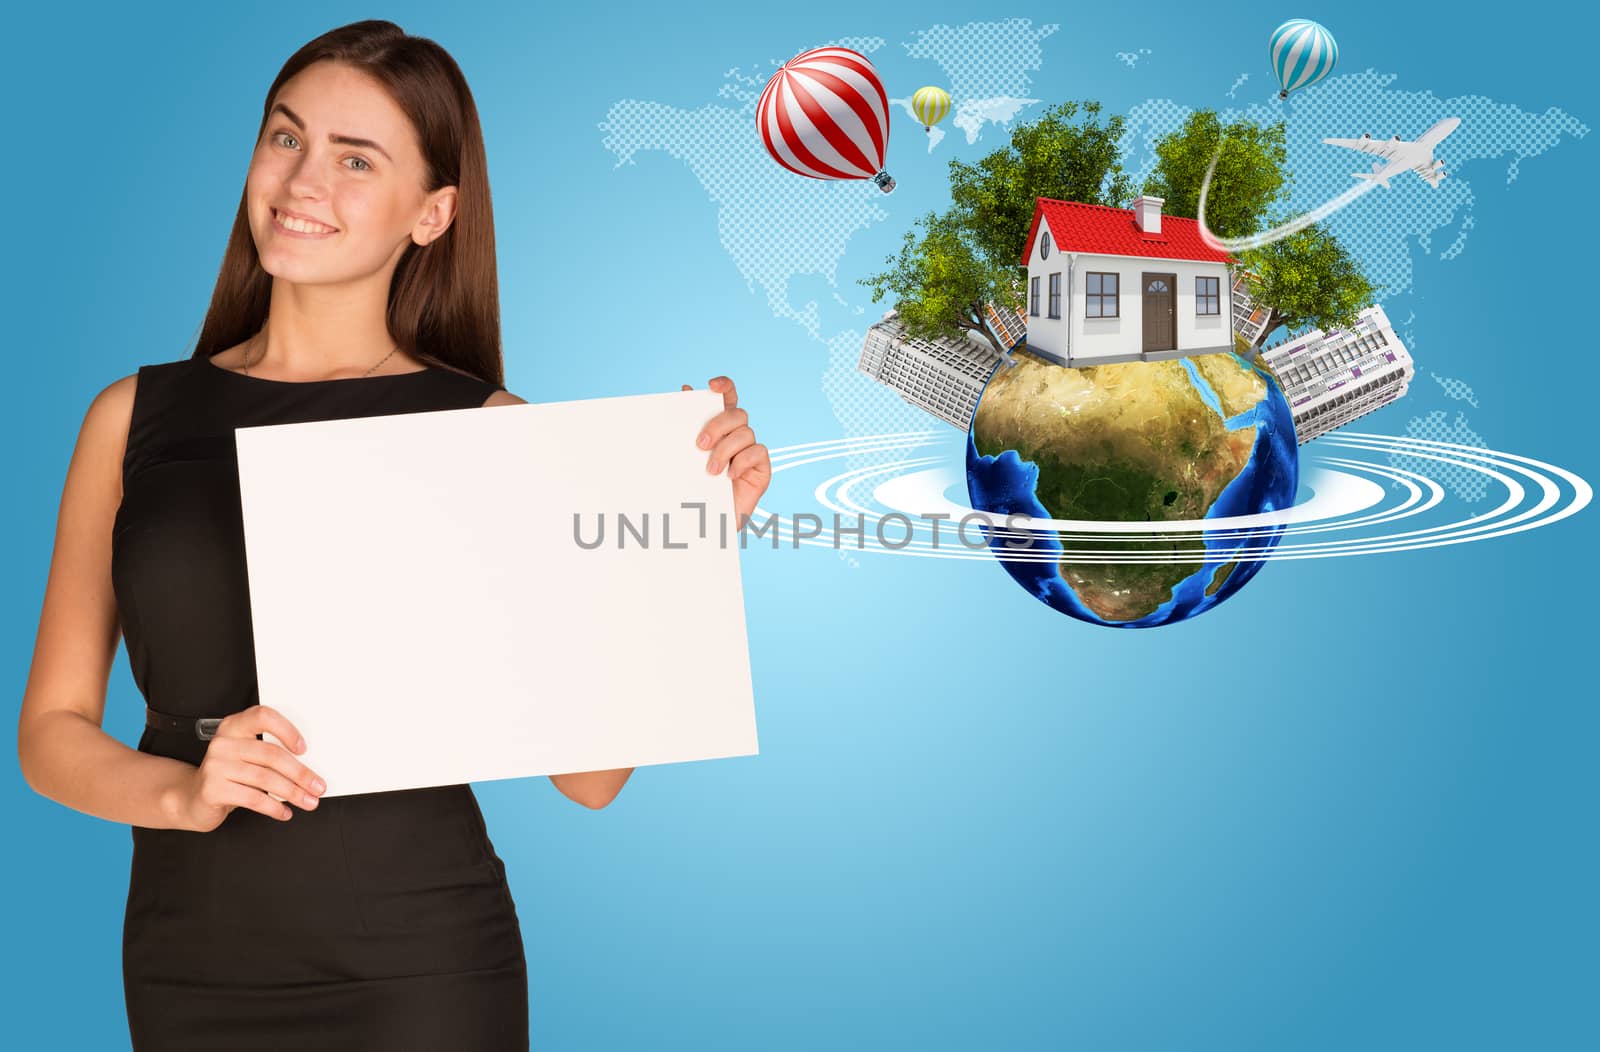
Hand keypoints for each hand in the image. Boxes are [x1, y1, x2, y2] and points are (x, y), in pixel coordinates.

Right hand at [174, 705, 325, 831]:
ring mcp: (215, 765)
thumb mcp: (246, 757)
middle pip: (271, 755)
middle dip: (301, 774)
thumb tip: (309, 768)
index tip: (304, 749)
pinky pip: (252, 798)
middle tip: (318, 786)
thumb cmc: (229, 775)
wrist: (192, 798)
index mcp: (234, 726)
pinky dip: (274, 807)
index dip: (287, 730)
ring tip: (308, 802)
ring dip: (293, 793)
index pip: (263, 717)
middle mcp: (223, 743)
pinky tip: (284, 812)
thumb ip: (269, 753)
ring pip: (265, 779)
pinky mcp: (212, 789)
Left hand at [683, 376, 770, 522]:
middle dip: (718, 425)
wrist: (705, 524)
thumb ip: (688, 426)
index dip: (725, 386)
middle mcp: (737, 436)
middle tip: (700, 444)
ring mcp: (751, 451)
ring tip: (710, 471)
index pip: (728, 398)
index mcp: (720, 427)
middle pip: (737, 414)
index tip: (711, 385)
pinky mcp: (762, 468)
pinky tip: (729, 475)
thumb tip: (685, 390)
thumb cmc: (694, 489)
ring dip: (725, 450)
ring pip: (745, 433)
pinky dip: (742, 461)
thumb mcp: (686, 457)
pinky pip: (758, 452)